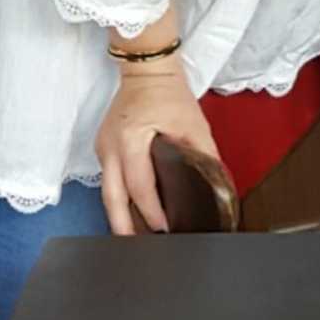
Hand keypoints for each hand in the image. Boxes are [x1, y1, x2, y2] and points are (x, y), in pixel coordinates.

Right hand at [95, 63, 217, 234]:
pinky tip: (131, 211)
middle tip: (136, 249)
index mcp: (131, 139)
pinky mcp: (104, 147)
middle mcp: (111, 146)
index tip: (163, 229)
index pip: (139, 186)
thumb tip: (216, 184)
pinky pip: (108, 179)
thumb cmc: (169, 93)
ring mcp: (103, 146)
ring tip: (134, 237)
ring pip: (106, 192)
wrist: (147, 69)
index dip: (151, 212)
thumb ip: (204, 154)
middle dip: (123, 227)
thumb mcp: (193, 123)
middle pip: (111, 198)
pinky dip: (118, 198)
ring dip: (118, 216)